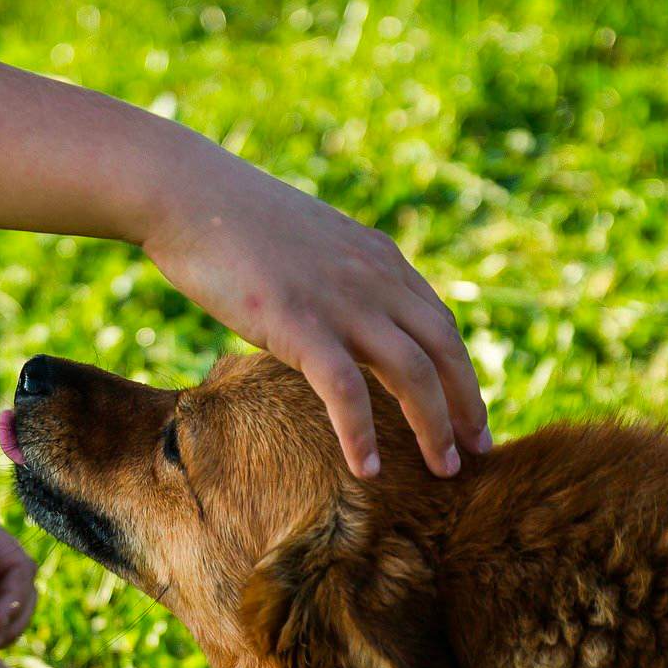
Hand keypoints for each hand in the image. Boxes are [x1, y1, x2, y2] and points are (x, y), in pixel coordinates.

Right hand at [140, 157, 489, 477]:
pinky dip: (361, 434)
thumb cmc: (233, 224)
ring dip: (434, 427)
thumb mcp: (309, 245)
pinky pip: (346, 391)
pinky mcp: (300, 324)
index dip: (461, 372)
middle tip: (479, 451)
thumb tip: (338, 316)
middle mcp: (374, 279)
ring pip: (413, 373)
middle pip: (444, 350)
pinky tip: (367, 470)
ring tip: (445, 471)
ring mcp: (341, 301)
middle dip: (467, 405)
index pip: (440, 324)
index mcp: (379, 260)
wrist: (188, 195)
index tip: (468, 413)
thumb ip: (338, 278)